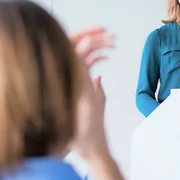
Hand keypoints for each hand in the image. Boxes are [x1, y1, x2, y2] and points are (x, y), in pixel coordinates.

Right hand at [70, 27, 113, 158]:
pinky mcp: (77, 87)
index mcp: (69, 79)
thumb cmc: (89, 129)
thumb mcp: (92, 102)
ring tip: (113, 40)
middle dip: (90, 34)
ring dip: (96, 41)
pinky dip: (93, 52)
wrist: (90, 147)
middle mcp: (66, 78)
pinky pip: (80, 61)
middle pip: (72, 45)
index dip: (86, 38)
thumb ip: (93, 88)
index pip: (72, 50)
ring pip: (77, 50)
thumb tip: (97, 75)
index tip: (102, 33)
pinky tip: (108, 56)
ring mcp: (70, 82)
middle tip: (107, 31)